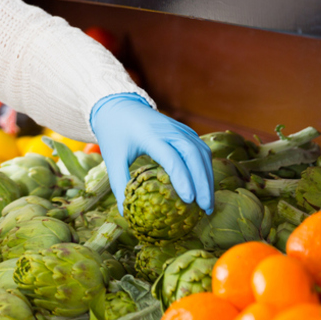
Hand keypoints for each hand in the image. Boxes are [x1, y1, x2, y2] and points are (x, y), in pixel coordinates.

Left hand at [89, 92, 214, 214]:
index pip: (171, 157)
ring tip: (207, 203)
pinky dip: (205, 168)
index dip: (182, 178)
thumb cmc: (114, 133)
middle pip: (193, 154)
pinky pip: (200, 149)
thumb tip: (124, 213)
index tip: (189, 200)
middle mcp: (168, 129)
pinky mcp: (184, 131)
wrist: (118, 106)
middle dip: (202, 182)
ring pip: (201, 152)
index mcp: (149, 134)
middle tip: (205, 207)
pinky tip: (205, 186)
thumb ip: (119, 184)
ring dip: (207, 176)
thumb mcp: (112, 157)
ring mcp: (179, 128)